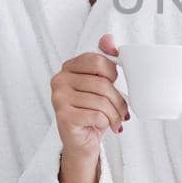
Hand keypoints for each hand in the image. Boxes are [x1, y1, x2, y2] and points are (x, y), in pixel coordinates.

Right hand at [52, 34, 126, 171]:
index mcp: (68, 68)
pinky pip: (97, 115)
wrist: (81, 143)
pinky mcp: (64, 117)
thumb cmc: (92, 112)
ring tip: (115, 121)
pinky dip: (107, 123)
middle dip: (118, 100)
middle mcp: (59, 80)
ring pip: (101, 101)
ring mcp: (59, 98)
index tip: (115, 84)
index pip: (97, 60)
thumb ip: (103, 60)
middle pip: (102, 83)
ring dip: (115, 114)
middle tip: (122, 111)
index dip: (112, 74)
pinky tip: (105, 127)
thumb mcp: (100, 84)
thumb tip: (108, 39)